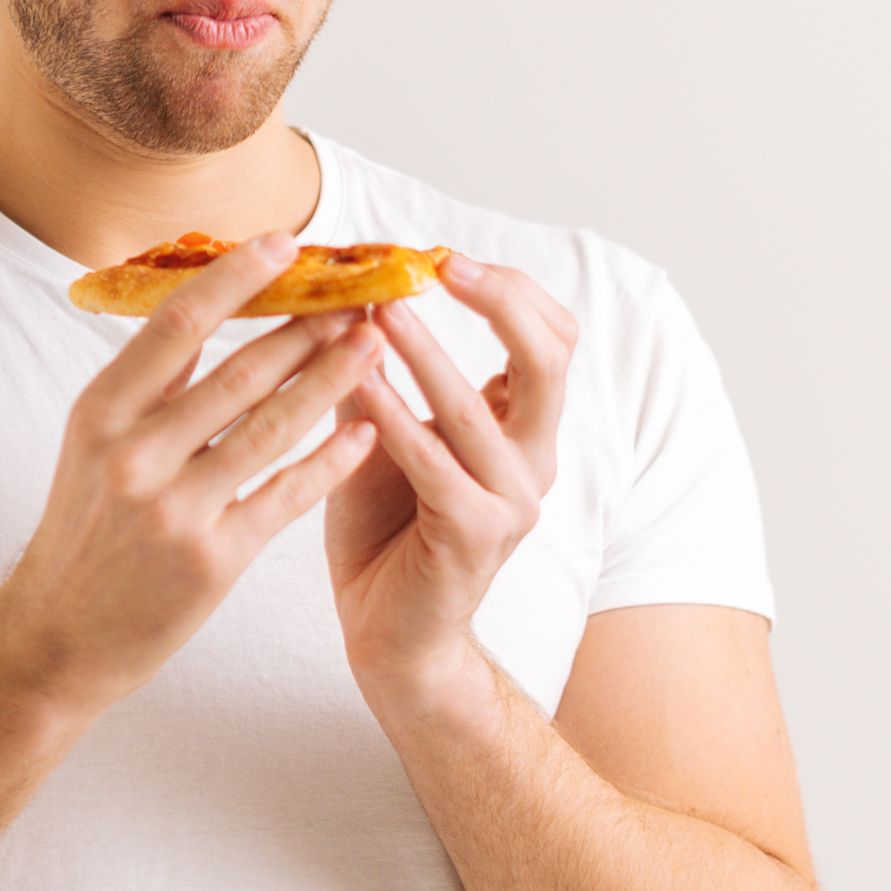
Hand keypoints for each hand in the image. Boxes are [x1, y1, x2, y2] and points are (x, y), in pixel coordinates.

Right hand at [0, 234, 384, 712]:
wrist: (57, 635)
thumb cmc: (82, 532)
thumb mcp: (91, 444)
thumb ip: (147, 383)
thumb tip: (201, 306)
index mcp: (101, 412)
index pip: (178, 322)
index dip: (237, 278)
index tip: (286, 243)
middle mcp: (135, 453)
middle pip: (239, 370)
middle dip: (307, 325)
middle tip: (357, 290)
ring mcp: (175, 508)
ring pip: (271, 426)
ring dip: (331, 378)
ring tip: (374, 341)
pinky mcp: (213, 559)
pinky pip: (285, 495)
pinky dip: (329, 461)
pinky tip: (366, 432)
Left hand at [325, 258, 577, 692]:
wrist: (390, 634)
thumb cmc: (386, 530)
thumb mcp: (383, 433)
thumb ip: (375, 370)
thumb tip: (339, 291)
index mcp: (523, 430)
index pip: (551, 337)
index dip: (510, 290)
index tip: (446, 257)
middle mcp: (532, 460)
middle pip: (548, 357)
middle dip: (500, 301)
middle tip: (439, 264)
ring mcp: (511, 500)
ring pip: (478, 406)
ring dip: (426, 351)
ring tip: (379, 309)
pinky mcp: (473, 535)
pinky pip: (434, 462)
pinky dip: (395, 415)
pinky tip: (357, 380)